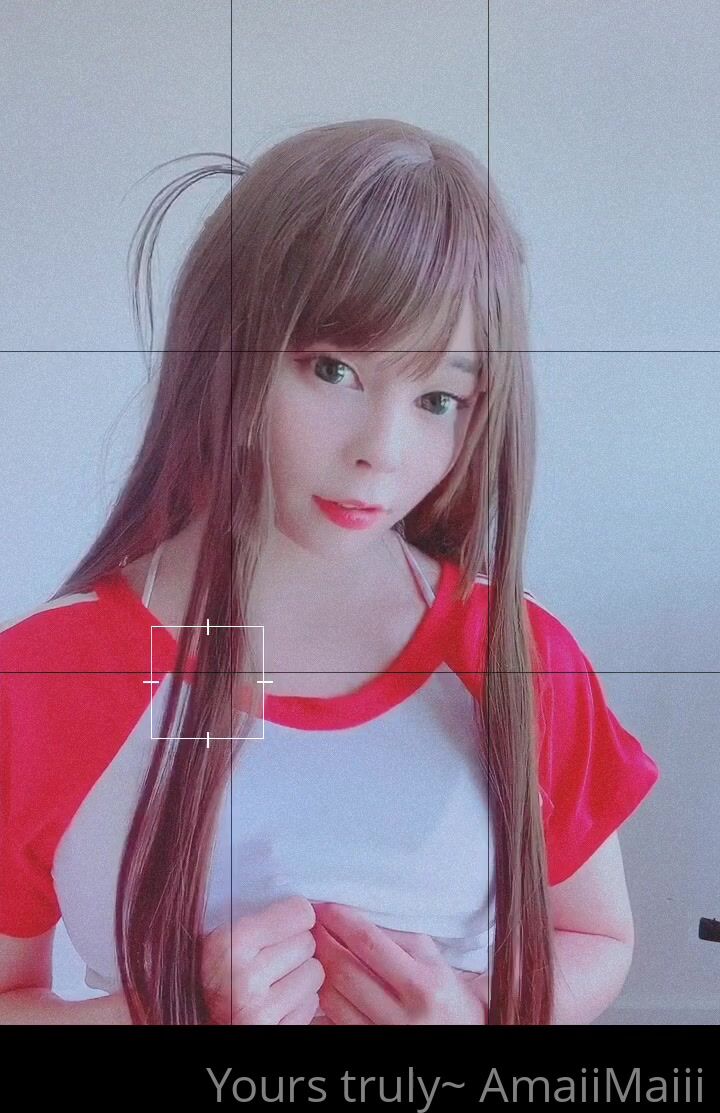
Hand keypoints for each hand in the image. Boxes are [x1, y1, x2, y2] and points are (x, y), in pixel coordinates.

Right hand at [200, 896, 324, 1023]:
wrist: (202, 1019)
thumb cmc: (217, 978)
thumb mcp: (221, 941)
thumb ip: (255, 918)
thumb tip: (303, 902)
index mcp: (227, 944)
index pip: (298, 913)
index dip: (295, 917)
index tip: (286, 923)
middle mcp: (242, 978)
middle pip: (307, 942)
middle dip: (296, 948)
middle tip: (274, 957)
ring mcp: (259, 1009)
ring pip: (314, 972)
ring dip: (301, 976)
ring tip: (276, 980)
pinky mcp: (273, 1029)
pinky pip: (311, 1004)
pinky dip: (300, 1002)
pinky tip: (278, 1002)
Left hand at [311, 902, 487, 1024]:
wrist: (461, 1037)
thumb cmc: (444, 992)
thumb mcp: (431, 958)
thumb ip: (396, 938)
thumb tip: (351, 918)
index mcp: (423, 984)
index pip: (369, 943)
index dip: (341, 921)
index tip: (325, 907)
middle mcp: (404, 1015)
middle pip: (345, 971)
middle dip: (322, 942)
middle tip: (311, 925)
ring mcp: (384, 1035)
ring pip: (332, 999)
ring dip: (317, 970)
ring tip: (313, 950)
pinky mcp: (368, 1047)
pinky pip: (333, 1021)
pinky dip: (322, 999)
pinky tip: (321, 981)